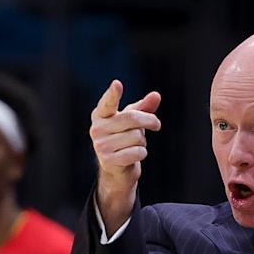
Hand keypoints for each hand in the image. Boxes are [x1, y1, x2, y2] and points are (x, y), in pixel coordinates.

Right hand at [89, 79, 160, 232]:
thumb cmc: (124, 139)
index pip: (108, 103)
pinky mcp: (108, 160)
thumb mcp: (133, 122)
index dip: (113, 94)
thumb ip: (143, 107)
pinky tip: (135, 155)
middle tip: (157, 125)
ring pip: (136, 136)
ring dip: (143, 141)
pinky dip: (141, 153)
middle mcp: (96, 129)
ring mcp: (100, 146)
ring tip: (135, 145)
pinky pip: (137, 152)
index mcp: (100, 115)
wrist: (117, 170)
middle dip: (149, 121)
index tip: (117, 84)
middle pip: (131, 118)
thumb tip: (156, 95)